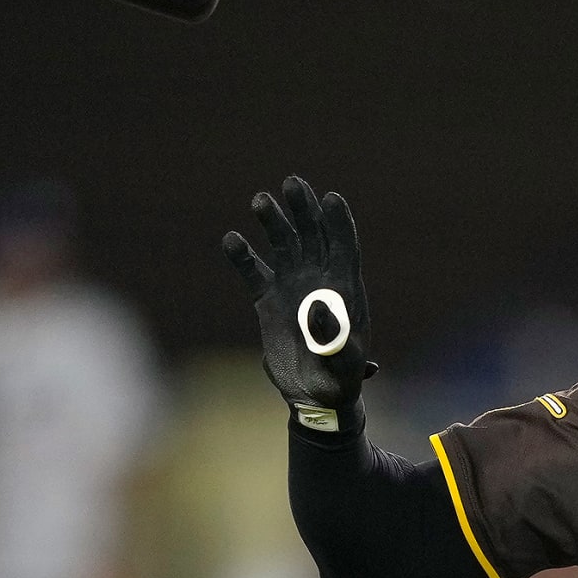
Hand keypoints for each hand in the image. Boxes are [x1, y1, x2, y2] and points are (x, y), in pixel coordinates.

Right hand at [222, 176, 376, 433]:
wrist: (314, 395)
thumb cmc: (339, 378)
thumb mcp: (344, 362)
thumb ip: (334, 337)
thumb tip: (319, 309)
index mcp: (345, 287)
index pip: (343, 245)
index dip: (338, 222)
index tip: (330, 199)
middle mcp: (319, 278)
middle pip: (312, 234)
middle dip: (303, 209)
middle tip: (292, 183)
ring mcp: (292, 285)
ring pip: (283, 244)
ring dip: (273, 221)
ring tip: (261, 199)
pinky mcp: (268, 299)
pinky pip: (253, 271)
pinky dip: (242, 256)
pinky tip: (231, 240)